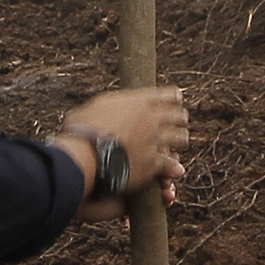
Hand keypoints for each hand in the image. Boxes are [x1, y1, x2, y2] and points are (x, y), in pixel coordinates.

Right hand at [66, 87, 189, 205]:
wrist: (86, 154)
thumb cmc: (81, 130)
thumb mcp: (91, 108)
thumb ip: (104, 107)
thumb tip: (99, 110)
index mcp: (137, 102)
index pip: (163, 95)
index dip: (172, 96)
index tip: (178, 96)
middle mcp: (150, 119)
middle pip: (176, 115)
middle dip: (179, 117)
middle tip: (183, 118)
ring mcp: (155, 140)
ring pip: (179, 138)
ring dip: (181, 139)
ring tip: (183, 140)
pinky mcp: (154, 162)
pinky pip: (170, 164)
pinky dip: (173, 167)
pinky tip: (177, 169)